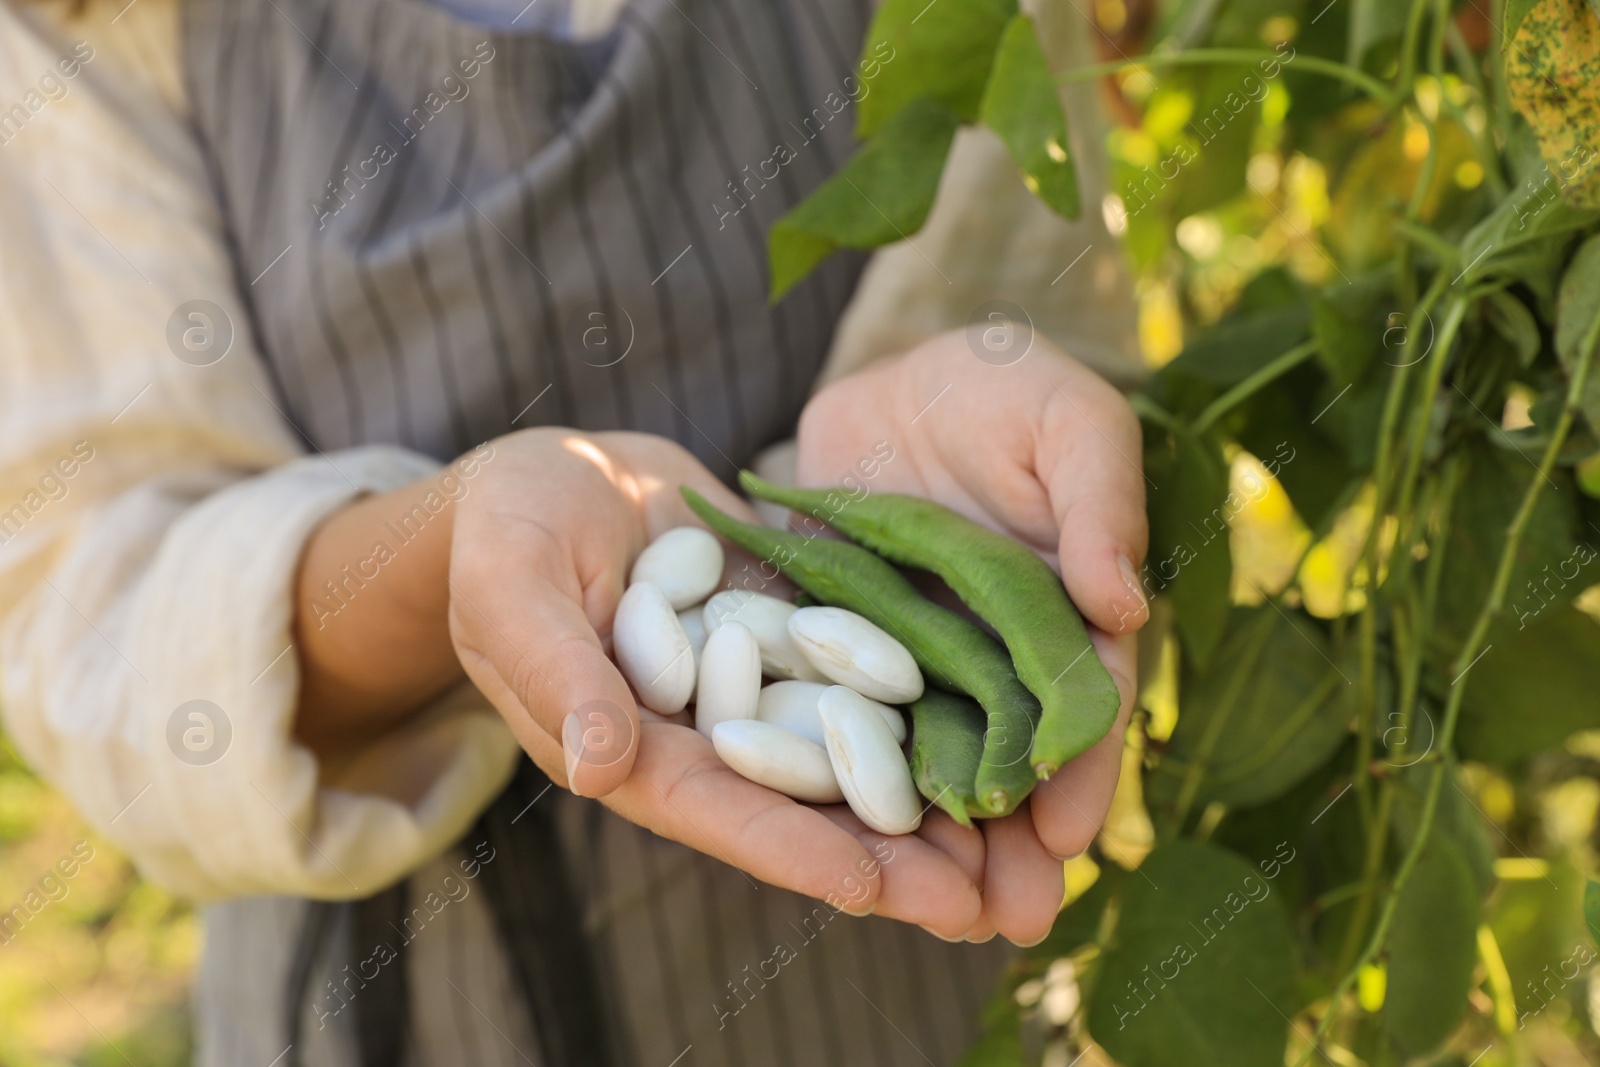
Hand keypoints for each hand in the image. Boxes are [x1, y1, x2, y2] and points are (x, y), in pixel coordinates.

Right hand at [295, 428, 994, 936]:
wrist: (557, 472)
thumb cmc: (506, 534)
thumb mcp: (515, 587)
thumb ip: (557, 672)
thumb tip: (602, 764)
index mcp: (634, 747)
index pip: (720, 811)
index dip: (793, 851)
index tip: (871, 889)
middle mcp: (708, 733)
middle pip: (806, 805)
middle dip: (889, 858)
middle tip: (982, 904)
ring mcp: (760, 684)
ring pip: (851, 751)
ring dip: (926, 799)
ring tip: (1018, 847)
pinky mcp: (796, 631)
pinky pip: (864, 671)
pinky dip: (923, 705)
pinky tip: (997, 725)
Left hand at [794, 328, 1148, 943]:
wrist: (898, 376)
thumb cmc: (1006, 388)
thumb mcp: (1067, 420)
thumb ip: (1099, 505)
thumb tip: (1125, 609)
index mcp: (1063, 616)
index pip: (1081, 708)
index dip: (1080, 773)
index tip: (1066, 837)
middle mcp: (992, 659)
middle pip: (1005, 761)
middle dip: (1009, 844)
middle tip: (1004, 922)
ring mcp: (914, 663)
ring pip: (925, 763)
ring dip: (930, 838)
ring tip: (928, 914)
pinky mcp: (841, 648)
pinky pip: (835, 718)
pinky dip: (837, 776)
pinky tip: (830, 836)